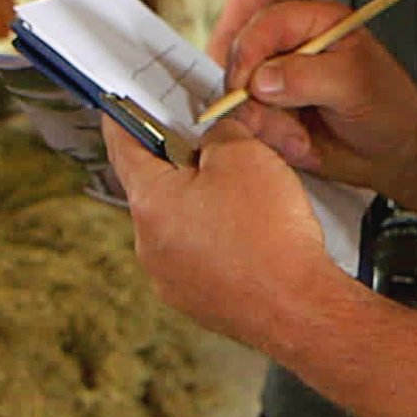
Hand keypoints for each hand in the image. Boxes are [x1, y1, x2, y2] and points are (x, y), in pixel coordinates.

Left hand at [102, 116, 348, 351]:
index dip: (122, 121)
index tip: (117, 111)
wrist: (299, 306)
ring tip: (249, 202)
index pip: (123, 148)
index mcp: (150, 203)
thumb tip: (215, 138)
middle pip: (157, 188)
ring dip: (206, 207)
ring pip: (182, 225)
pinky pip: (201, 258)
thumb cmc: (269, 234)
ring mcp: (172, 279)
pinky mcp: (198, 302)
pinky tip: (252, 237)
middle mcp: (150, 246)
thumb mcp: (245, 154)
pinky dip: (220, 242)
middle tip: (220, 153)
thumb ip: (219, 133)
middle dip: (186, 167)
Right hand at [224, 0, 416, 194]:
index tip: (245, 86)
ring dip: (270, 127)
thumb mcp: (354, 84)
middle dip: (257, 102)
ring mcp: (276, 83)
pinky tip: (302, 145)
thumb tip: (259, 81)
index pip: (263, 25)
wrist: (395, 151)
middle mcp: (288, 49)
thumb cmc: (387, 106)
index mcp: (312, 23)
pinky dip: (273, 141)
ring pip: (241, 101)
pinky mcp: (271, 114)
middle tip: (290, 127)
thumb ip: (306, 77)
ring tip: (303, 139)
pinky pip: (251, 127)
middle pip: (240, 63)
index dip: (248, 52)